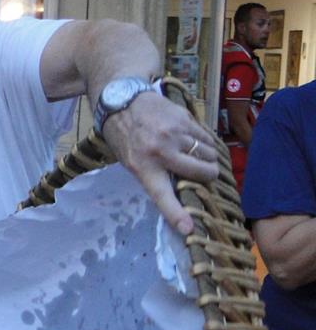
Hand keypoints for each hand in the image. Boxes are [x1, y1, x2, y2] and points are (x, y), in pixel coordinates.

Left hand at [102, 91, 218, 235]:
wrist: (121, 100)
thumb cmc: (124, 137)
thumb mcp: (130, 161)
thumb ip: (154, 174)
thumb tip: (183, 189)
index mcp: (142, 167)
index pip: (162, 195)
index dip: (176, 214)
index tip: (188, 229)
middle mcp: (160, 151)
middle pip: (201, 172)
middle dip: (209, 176)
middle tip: (206, 174)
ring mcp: (174, 134)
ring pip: (208, 154)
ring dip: (209, 158)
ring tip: (199, 155)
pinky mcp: (184, 119)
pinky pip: (207, 137)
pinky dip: (208, 143)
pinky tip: (198, 141)